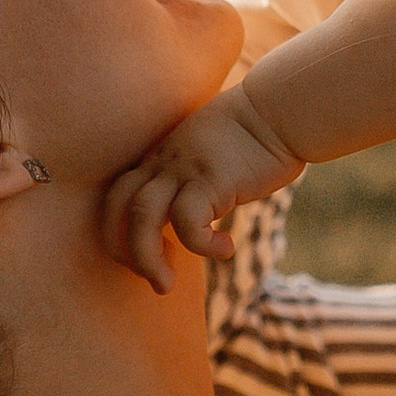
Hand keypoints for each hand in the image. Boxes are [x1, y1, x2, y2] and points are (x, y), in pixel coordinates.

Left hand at [103, 87, 302, 291]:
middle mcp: (164, 163)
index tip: (154, 254)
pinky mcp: (212, 179)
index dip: (120, 232)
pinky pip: (188, 221)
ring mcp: (185, 170)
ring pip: (141, 215)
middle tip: (151, 277)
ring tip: (166, 284)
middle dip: (122, 250)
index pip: (117, 196)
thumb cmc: (253, 139)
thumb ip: (194, 182)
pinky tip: (226, 248)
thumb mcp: (211, 160)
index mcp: (160, 160)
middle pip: (117, 206)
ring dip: (147, 259)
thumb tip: (199, 215)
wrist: (279, 111)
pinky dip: (201, 245)